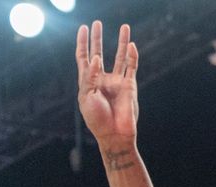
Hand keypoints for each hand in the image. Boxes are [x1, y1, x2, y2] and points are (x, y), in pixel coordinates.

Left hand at [76, 21, 138, 141]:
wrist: (114, 134)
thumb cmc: (97, 119)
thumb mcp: (87, 97)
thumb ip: (91, 76)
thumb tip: (97, 58)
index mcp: (88, 81)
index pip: (84, 57)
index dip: (83, 42)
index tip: (83, 28)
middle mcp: (102, 79)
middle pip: (100, 53)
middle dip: (98, 38)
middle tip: (97, 23)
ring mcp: (117, 82)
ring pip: (120, 57)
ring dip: (121, 42)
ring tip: (125, 27)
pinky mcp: (129, 86)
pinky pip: (132, 67)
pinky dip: (133, 56)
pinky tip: (132, 45)